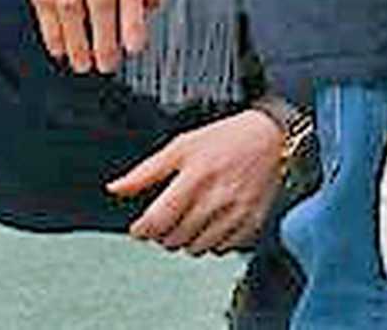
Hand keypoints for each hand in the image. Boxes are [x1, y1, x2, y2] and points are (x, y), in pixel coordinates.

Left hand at [106, 108, 285, 254]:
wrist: (271, 138)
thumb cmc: (225, 139)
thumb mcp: (181, 146)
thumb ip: (146, 171)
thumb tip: (116, 188)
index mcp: (195, 177)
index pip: (158, 221)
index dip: (142, 230)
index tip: (139, 228)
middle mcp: (216, 198)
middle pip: (175, 239)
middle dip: (162, 235)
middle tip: (164, 223)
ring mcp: (236, 213)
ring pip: (197, 248)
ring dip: (185, 241)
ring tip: (187, 223)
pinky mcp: (252, 223)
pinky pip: (222, 249)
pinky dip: (211, 242)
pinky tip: (210, 225)